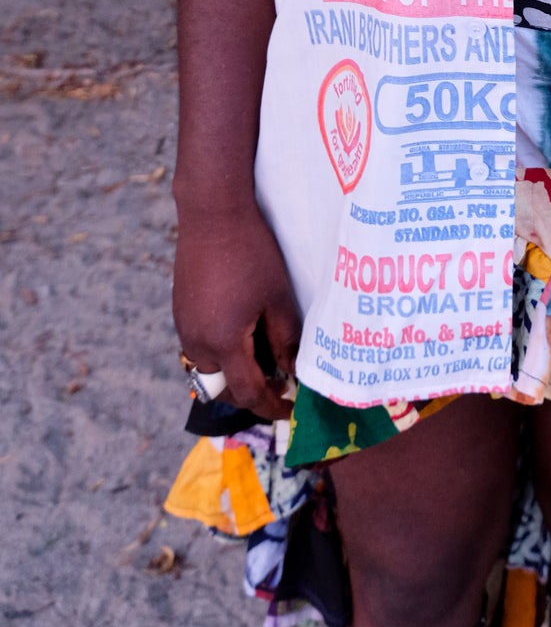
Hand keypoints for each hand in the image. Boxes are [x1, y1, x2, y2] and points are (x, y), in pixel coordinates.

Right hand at [173, 203, 301, 420]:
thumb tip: (292, 372)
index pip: (248, 393)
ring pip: (209, 369)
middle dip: (250, 396)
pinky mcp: (181, 311)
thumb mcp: (277, 298)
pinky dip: (221, 353)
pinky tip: (243, 335)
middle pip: (222, 388)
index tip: (289, 411)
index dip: (271, 407)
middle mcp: (197, 342)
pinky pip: (200, 346)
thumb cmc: (251, 253)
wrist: (212, 215)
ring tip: (264, 363)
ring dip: (233, 375)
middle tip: (279, 388)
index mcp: (223, 343)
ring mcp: (184, 326)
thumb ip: (285, 340)